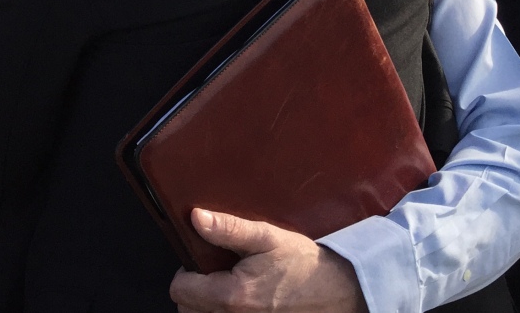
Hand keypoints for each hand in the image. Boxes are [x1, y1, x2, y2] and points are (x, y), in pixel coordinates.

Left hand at [170, 209, 367, 312]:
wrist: (340, 290)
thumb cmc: (302, 263)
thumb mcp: (266, 236)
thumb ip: (228, 228)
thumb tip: (196, 217)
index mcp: (233, 296)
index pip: (179, 290)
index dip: (185, 272)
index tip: (200, 260)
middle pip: (188, 308)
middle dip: (194, 289)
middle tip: (215, 272)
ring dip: (207, 304)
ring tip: (227, 286)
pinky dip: (224, 312)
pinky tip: (241, 301)